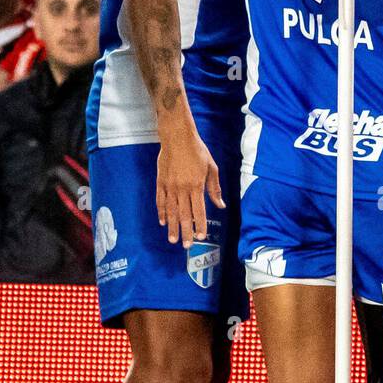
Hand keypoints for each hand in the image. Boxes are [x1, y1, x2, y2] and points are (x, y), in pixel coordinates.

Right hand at [155, 128, 224, 247]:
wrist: (177, 137)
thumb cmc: (197, 151)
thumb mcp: (211, 167)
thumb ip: (214, 188)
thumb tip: (221, 205)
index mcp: (196, 185)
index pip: (199, 211)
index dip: (200, 225)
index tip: (200, 237)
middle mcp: (182, 188)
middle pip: (184, 214)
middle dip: (185, 232)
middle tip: (186, 246)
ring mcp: (169, 186)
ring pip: (171, 211)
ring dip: (172, 226)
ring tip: (173, 240)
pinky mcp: (160, 182)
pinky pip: (160, 201)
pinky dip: (162, 213)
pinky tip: (163, 222)